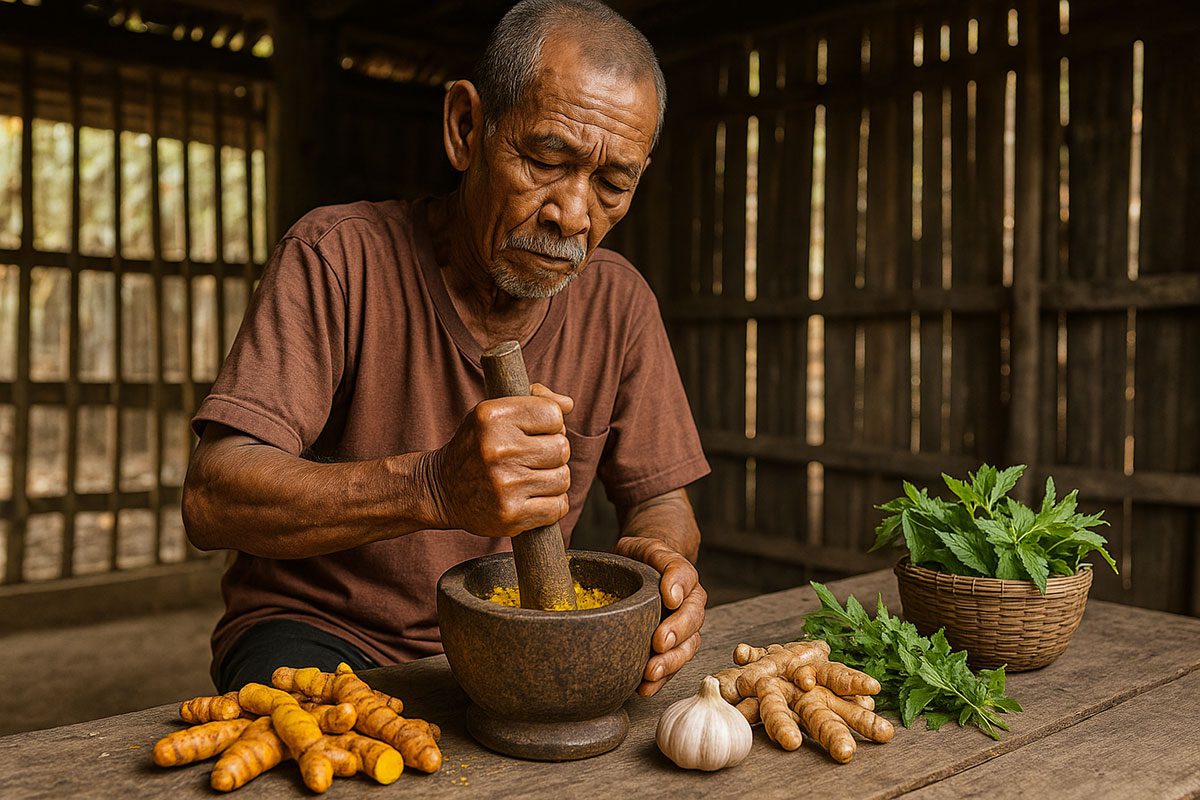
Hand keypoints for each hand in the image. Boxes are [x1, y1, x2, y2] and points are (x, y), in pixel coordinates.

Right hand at [426, 384, 573, 536]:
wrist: (441, 489)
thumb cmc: (475, 447)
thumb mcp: (492, 413)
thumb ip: (532, 400)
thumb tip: (567, 404)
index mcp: (492, 417)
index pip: (553, 414)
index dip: (550, 425)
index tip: (534, 433)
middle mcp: (497, 449)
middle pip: (562, 448)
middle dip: (552, 454)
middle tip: (531, 459)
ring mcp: (504, 484)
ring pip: (563, 478)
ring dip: (553, 480)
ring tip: (529, 478)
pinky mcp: (510, 514)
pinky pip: (558, 506)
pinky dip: (552, 504)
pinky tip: (532, 498)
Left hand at [614, 536, 705, 696]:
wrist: (639, 565)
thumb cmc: (644, 556)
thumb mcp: (651, 548)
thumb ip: (666, 563)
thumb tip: (672, 596)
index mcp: (688, 582)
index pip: (688, 596)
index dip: (678, 616)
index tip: (664, 622)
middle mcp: (690, 607)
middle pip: (691, 629)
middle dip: (675, 644)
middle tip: (656, 653)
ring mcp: (682, 629)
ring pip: (684, 651)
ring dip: (669, 666)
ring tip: (650, 676)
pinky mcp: (668, 646)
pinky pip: (669, 666)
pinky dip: (659, 680)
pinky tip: (644, 688)